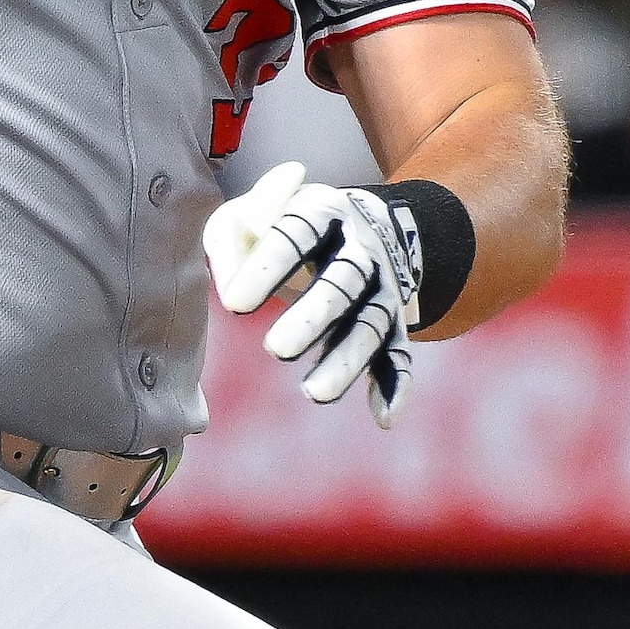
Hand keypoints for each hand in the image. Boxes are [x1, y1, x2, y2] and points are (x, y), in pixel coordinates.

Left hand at [202, 162, 422, 426]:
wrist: (354, 224)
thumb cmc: (281, 225)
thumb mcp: (247, 214)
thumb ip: (231, 238)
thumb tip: (231, 284)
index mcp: (321, 211)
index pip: (296, 233)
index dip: (267, 266)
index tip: (233, 305)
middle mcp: (360, 248)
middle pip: (344, 280)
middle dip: (314, 315)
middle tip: (275, 349)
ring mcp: (381, 286)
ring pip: (372, 322)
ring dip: (348, 358)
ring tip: (314, 393)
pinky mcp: (392, 321)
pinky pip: (399, 352)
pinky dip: (395, 383)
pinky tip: (383, 416)